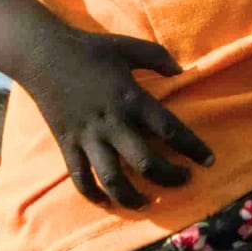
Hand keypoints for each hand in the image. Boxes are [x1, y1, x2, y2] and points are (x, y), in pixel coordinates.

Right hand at [23, 29, 212, 208]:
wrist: (43, 54)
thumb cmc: (90, 50)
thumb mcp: (129, 47)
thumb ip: (158, 57)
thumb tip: (181, 71)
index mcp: (132, 100)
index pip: (171, 131)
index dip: (194, 149)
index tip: (208, 161)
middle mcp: (113, 124)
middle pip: (147, 164)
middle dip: (170, 178)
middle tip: (185, 180)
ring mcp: (88, 137)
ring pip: (113, 179)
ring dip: (132, 197)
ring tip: (148, 203)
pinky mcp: (67, 144)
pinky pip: (80, 178)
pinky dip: (93, 194)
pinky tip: (106, 201)